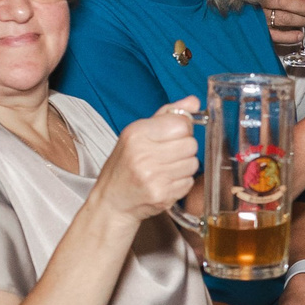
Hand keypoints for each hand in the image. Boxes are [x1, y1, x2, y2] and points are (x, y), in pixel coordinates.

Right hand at [94, 100, 201, 222]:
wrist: (111, 201)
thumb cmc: (124, 165)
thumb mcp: (138, 133)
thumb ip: (167, 114)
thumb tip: (194, 102)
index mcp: (137, 133)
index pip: (181, 124)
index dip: (182, 129)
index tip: (172, 135)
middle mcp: (143, 154)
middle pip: (191, 144)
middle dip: (184, 148)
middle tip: (167, 155)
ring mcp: (153, 177)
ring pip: (193, 163)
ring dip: (184, 166)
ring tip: (165, 169)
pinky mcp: (162, 195)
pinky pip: (189, 182)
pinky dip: (181, 182)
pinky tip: (165, 182)